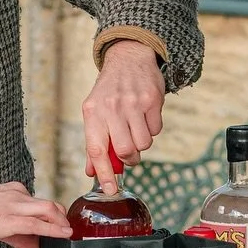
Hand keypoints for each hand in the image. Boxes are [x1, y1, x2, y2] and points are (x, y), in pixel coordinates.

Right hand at [0, 182, 71, 247]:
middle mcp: (16, 194)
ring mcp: (14, 206)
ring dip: (61, 224)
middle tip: (67, 232)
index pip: (39, 204)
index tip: (57, 229)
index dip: (52, 218)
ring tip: (67, 235)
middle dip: (62, 219)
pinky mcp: (10, 220)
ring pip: (49, 210)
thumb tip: (33, 244)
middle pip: (50, 205)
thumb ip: (16, 234)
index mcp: (12, 191)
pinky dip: (54, 230)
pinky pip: (38, 224)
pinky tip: (63, 235)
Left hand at [82, 39, 164, 194]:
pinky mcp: (152, 100)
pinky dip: (151, 128)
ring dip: (141, 143)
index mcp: (93, 112)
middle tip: (128, 152)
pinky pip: (156, 130)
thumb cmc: (109, 90)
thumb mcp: (94, 112)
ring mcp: (133, 103)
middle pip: (125, 151)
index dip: (103, 173)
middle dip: (129, 158)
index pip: (96, 149)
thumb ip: (93, 142)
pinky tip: (144, 115)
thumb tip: (92, 172)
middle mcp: (112, 107)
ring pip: (143, 143)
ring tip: (135, 127)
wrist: (129, 58)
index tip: (109, 189)